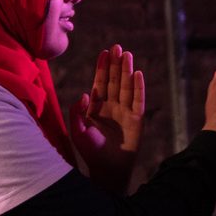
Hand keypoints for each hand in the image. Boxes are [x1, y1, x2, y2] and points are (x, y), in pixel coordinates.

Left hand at [70, 45, 144, 190]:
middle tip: (117, 47)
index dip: (102, 68)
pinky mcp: (137, 119)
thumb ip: (77, 112)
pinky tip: (138, 74)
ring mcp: (125, 112)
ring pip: (126, 87)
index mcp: (97, 108)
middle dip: (115, 64)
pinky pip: (138, 100)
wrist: (107, 169)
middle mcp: (112, 107)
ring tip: (127, 54)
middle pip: (115, 81)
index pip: (100, 83)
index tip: (104, 52)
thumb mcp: (77, 131)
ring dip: (127, 71)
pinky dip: (138, 87)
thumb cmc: (91, 152)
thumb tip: (85, 94)